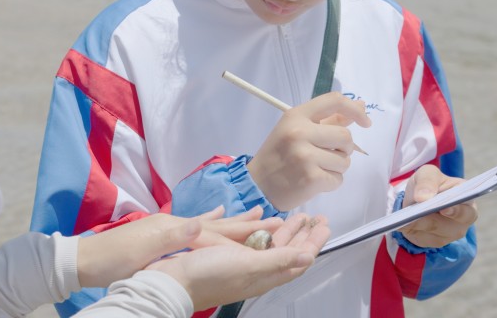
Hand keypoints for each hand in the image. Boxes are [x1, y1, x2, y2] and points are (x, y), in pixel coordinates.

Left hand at [76, 206, 280, 287]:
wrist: (85, 259)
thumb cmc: (114, 259)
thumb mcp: (143, 249)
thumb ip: (174, 237)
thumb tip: (203, 223)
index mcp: (174, 228)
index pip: (215, 233)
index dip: (241, 238)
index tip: (268, 237)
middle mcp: (177, 224)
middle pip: (218, 224)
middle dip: (246, 224)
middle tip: (274, 217)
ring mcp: (171, 228)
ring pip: (211, 224)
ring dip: (235, 221)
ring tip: (256, 212)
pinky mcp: (164, 234)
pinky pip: (196, 225)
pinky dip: (211, 220)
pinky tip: (218, 214)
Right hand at [148, 213, 330, 310]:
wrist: (171, 281)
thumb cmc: (209, 275)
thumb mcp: (249, 266)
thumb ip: (279, 260)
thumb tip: (308, 257)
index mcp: (265, 276)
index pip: (298, 260)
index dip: (313, 243)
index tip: (325, 225)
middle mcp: (256, 271)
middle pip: (288, 252)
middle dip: (304, 235)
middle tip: (316, 217)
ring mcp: (241, 264)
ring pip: (272, 246)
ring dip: (286, 231)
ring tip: (297, 215)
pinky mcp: (226, 256)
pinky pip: (253, 243)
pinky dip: (264, 231)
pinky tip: (264, 223)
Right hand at [248, 92, 370, 210]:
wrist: (258, 185)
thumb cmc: (279, 155)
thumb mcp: (297, 130)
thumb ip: (328, 119)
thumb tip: (361, 106)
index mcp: (296, 115)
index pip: (334, 100)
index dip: (355, 110)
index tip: (365, 122)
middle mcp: (299, 132)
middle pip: (345, 136)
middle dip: (345, 148)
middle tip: (330, 154)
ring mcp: (305, 156)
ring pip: (345, 160)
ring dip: (336, 167)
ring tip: (317, 168)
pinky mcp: (311, 178)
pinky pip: (338, 179)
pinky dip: (331, 182)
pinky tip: (315, 181)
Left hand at [398, 164, 477, 247]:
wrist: (418, 198)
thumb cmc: (429, 183)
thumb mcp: (427, 174)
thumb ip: (427, 181)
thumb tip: (423, 198)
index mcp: (467, 200)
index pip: (467, 210)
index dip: (457, 211)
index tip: (444, 209)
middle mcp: (463, 220)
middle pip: (448, 225)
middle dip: (431, 220)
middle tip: (416, 215)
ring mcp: (451, 233)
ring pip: (432, 232)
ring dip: (417, 225)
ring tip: (403, 219)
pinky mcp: (435, 241)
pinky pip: (422, 238)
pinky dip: (411, 231)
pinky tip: (401, 224)